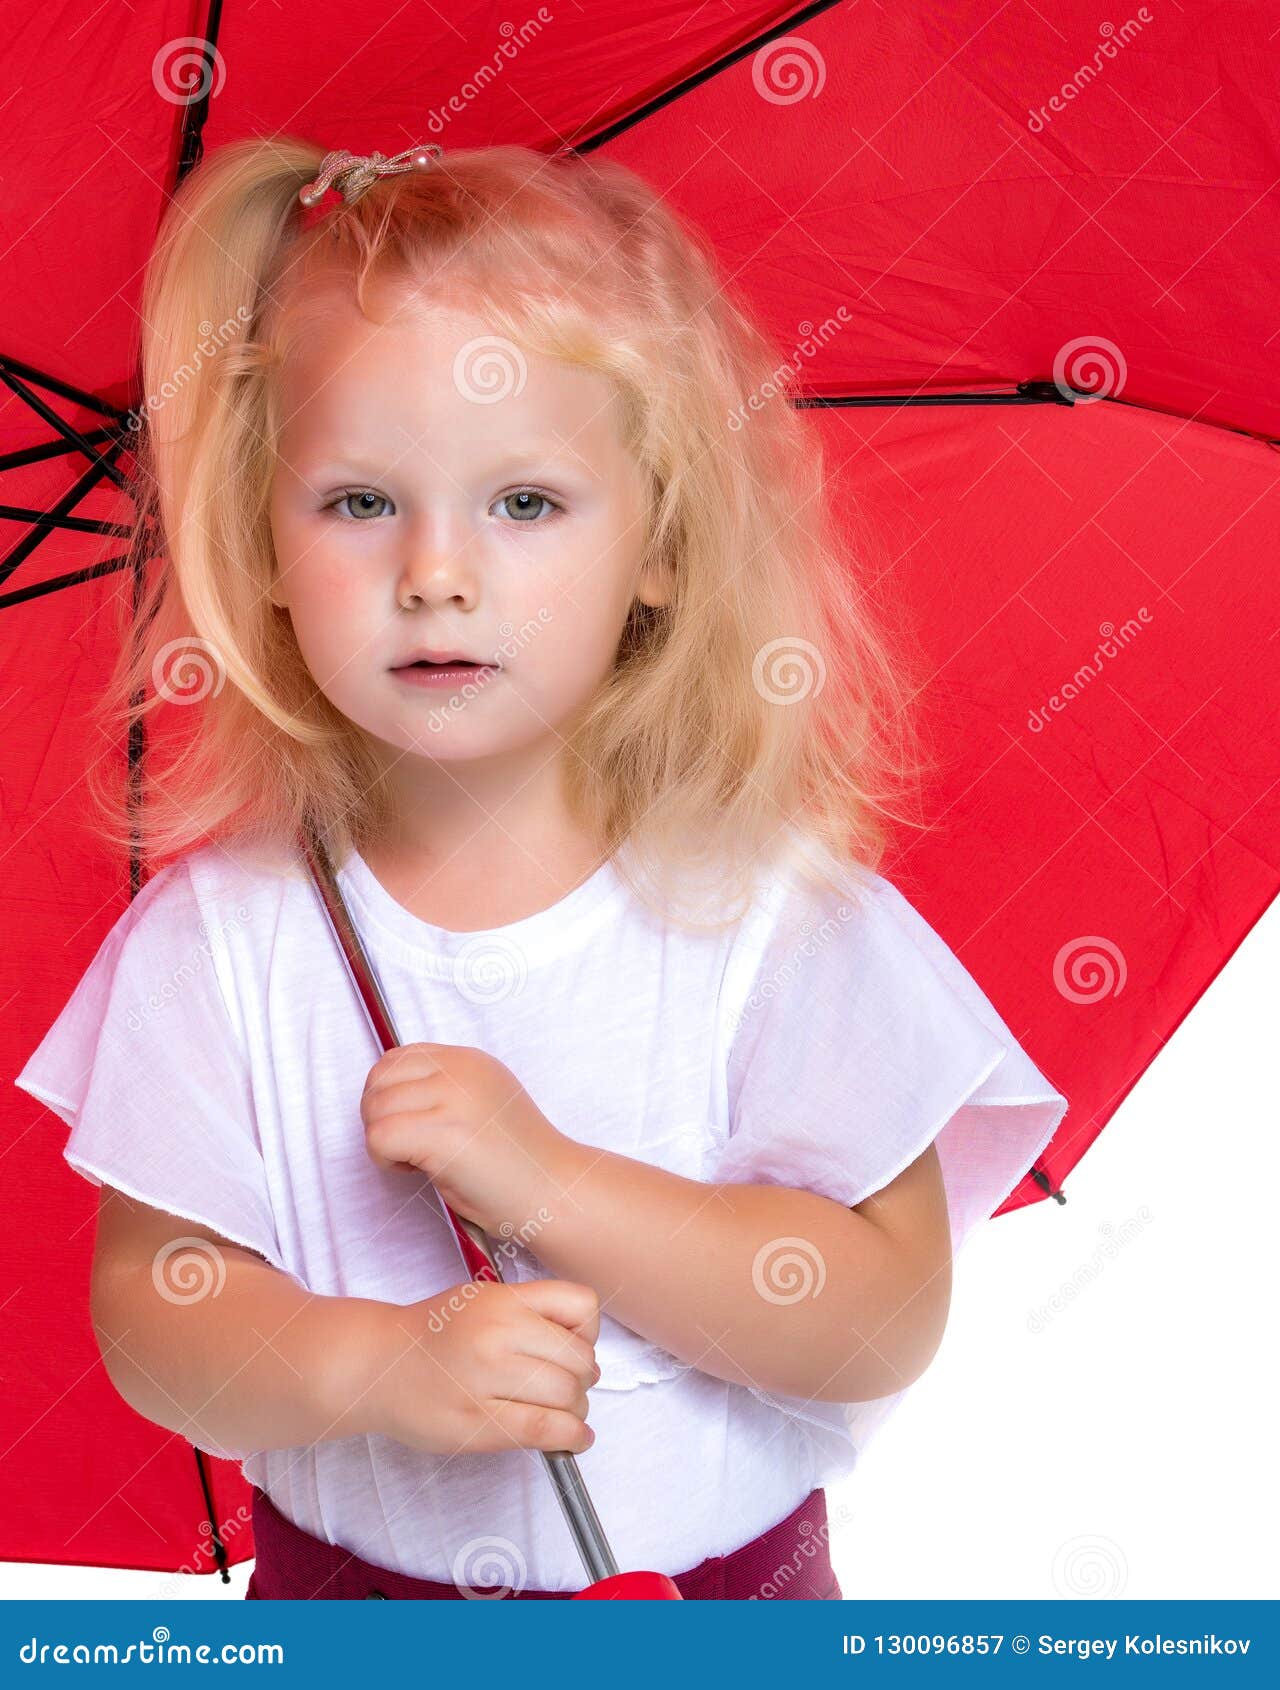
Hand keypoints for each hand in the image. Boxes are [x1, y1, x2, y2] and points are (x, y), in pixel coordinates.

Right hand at [357, 1278, 600, 1456]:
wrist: (379, 1364)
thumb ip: (531, 1312)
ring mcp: (486, 1381)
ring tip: (565, 1413)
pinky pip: (543, 1431)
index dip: (589, 1332)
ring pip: (567, 1398)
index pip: (582, 1306)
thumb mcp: (484, 1298)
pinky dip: (571, 1438)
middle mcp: (497, 1335)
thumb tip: (584, 1345)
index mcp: (503, 1300)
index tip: (577, 1346)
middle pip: (580, 1360)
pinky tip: (573, 1439)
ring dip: (577, 1411)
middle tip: (570, 1386)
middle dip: (584, 1378)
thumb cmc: (434, 1333)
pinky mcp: (477, 1425)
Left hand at [360, 1042, 567, 1236]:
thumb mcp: (481, 1103)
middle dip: (379, 1116)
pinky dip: (385, 1160)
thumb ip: (443, 1088)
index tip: (410, 1124)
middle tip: (408, 1146)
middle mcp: (460, 1070)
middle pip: (378, 1078)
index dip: (388, 1094)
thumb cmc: (516, 1162)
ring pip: (374, 1109)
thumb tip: (389, 1095)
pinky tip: (417, 1172)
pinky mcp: (444, 1134)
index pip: (396, 1059)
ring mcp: (453, 1098)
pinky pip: (379, 1137)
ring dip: (382, 1141)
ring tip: (417, 1161)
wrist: (555, 1191)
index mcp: (468, 1059)